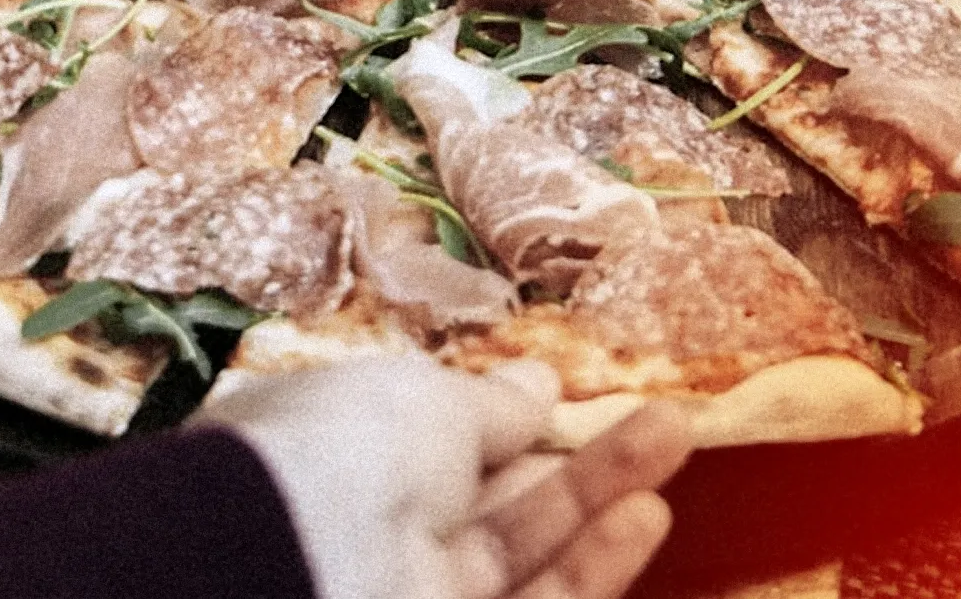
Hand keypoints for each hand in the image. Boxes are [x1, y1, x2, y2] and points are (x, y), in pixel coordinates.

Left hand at [199, 356, 689, 598]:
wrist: (288, 577)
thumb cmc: (340, 454)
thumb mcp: (420, 401)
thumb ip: (490, 405)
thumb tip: (538, 382)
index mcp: (331, 452)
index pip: (420, 438)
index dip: (492, 416)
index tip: (555, 390)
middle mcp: (366, 532)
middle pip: (486, 501)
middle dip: (573, 458)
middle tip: (661, 416)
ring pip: (519, 557)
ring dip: (598, 504)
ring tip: (671, 439)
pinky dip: (593, 569)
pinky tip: (646, 516)